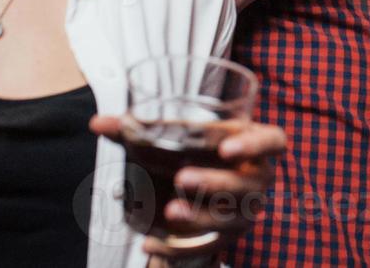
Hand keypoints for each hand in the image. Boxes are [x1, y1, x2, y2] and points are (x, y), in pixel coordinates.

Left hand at [90, 115, 286, 258]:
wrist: (203, 189)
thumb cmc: (196, 152)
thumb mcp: (178, 137)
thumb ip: (139, 130)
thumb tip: (97, 123)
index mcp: (254, 144)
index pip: (273, 140)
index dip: (256, 143)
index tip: (227, 147)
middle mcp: (257, 179)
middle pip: (247, 184)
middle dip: (216, 182)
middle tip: (183, 178)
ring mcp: (244, 212)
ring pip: (229, 218)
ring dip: (200, 216)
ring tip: (170, 210)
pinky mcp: (227, 237)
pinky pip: (207, 246)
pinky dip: (177, 247)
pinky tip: (149, 242)